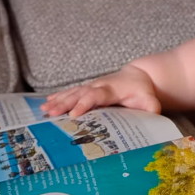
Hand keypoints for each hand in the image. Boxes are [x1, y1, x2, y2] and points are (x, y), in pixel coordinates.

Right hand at [41, 64, 161, 116]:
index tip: (74, 114)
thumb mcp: (150, 100)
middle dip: (64, 103)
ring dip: (57, 100)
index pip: (96, 95)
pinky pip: (70, 92)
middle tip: (51, 113)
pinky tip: (45, 103)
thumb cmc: (142, 92)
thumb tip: (150, 117)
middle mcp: (98, 85)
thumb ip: (150, 108)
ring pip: (72, 92)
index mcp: (111, 89)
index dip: (85, 103)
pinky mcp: (87, 89)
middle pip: (79, 93)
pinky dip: (58, 96)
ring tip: (44, 110)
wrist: (138, 77)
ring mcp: (91, 86)